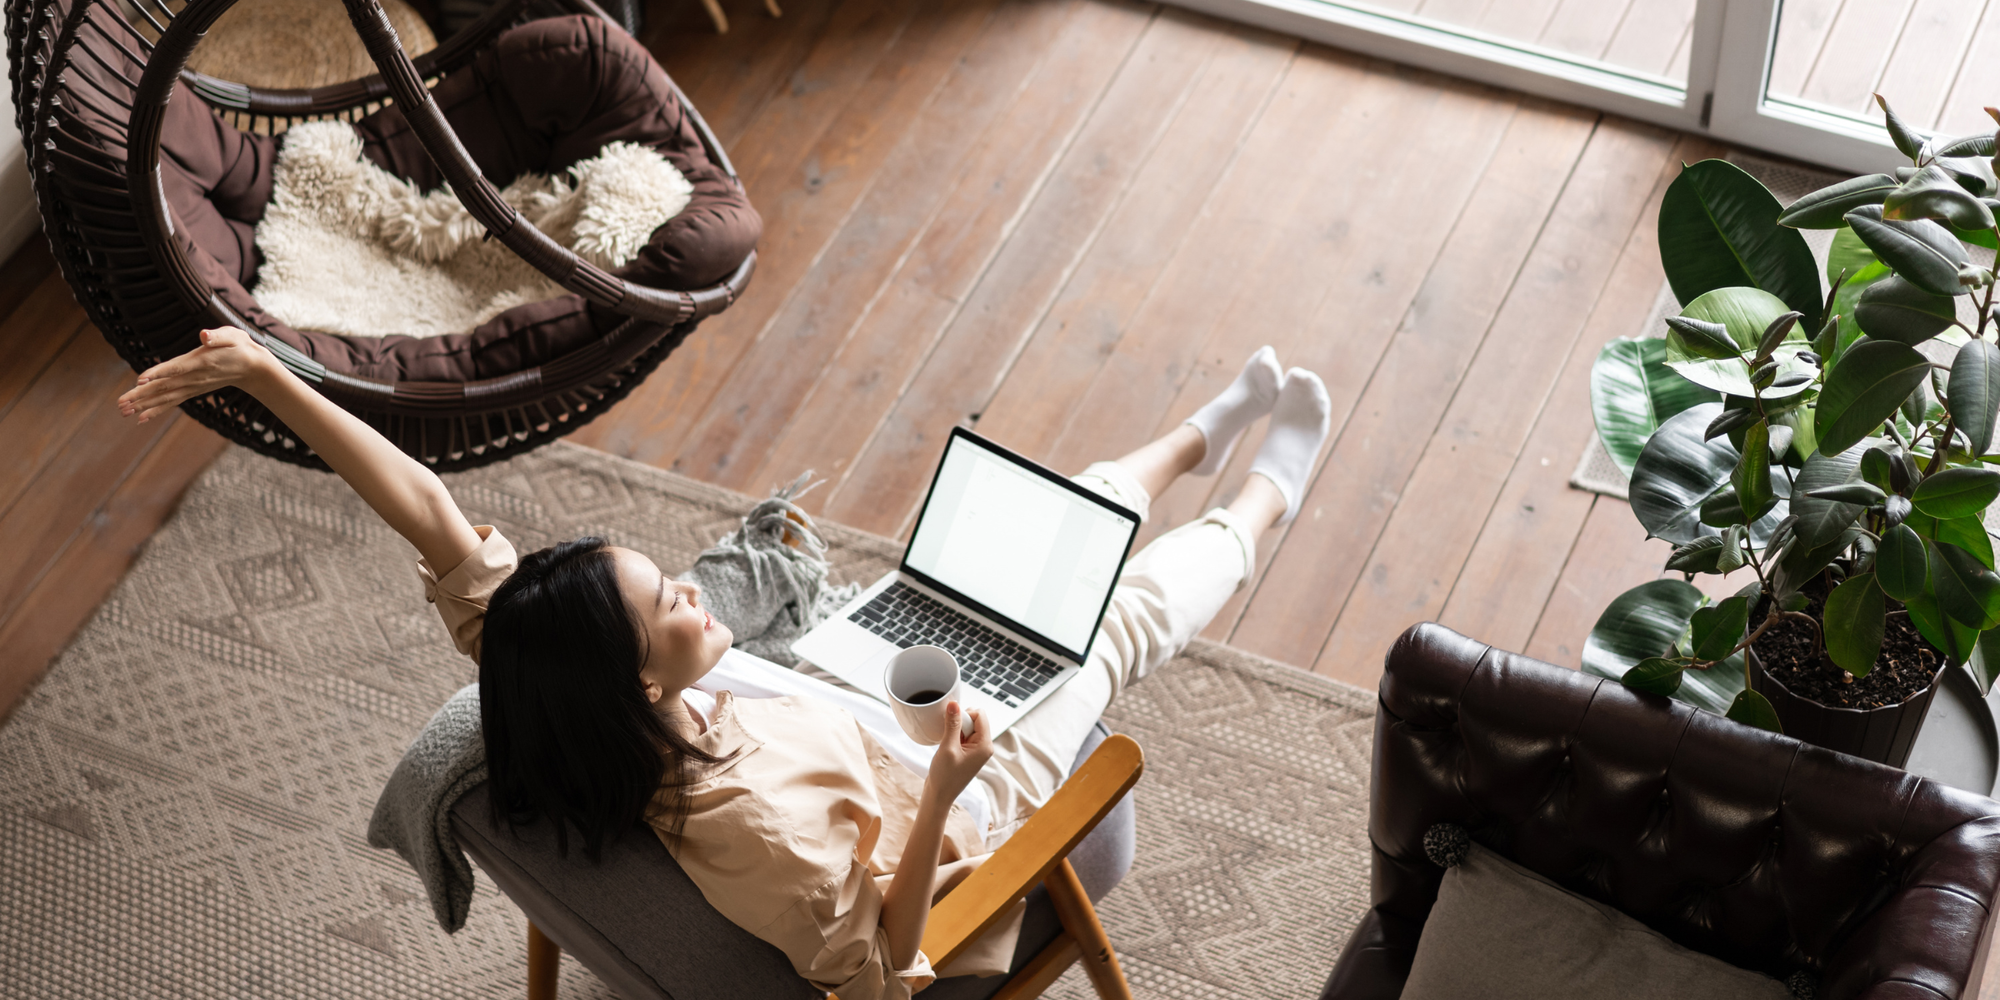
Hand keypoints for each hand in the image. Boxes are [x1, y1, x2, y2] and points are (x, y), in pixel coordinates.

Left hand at [117, 326, 278, 422]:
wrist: (253, 369)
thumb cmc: (240, 347)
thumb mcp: (233, 336)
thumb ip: (219, 336)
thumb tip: (205, 335)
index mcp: (201, 362)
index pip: (176, 368)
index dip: (158, 373)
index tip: (140, 380)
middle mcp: (194, 378)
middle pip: (164, 387)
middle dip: (141, 396)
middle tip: (120, 405)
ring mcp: (193, 386)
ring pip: (165, 397)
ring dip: (143, 405)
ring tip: (123, 412)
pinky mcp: (192, 391)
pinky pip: (172, 402)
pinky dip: (156, 410)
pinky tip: (141, 418)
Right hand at [924, 702, 993, 802]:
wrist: (939, 796)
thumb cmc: (945, 777)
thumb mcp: (948, 748)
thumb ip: (952, 724)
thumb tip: (954, 704)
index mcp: (985, 745)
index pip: (980, 715)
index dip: (965, 714)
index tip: (952, 725)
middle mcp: (984, 746)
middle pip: (975, 719)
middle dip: (960, 722)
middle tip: (949, 737)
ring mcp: (976, 750)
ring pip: (967, 726)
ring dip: (955, 729)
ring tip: (947, 744)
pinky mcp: (967, 752)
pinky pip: (962, 734)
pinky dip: (953, 735)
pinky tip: (946, 745)